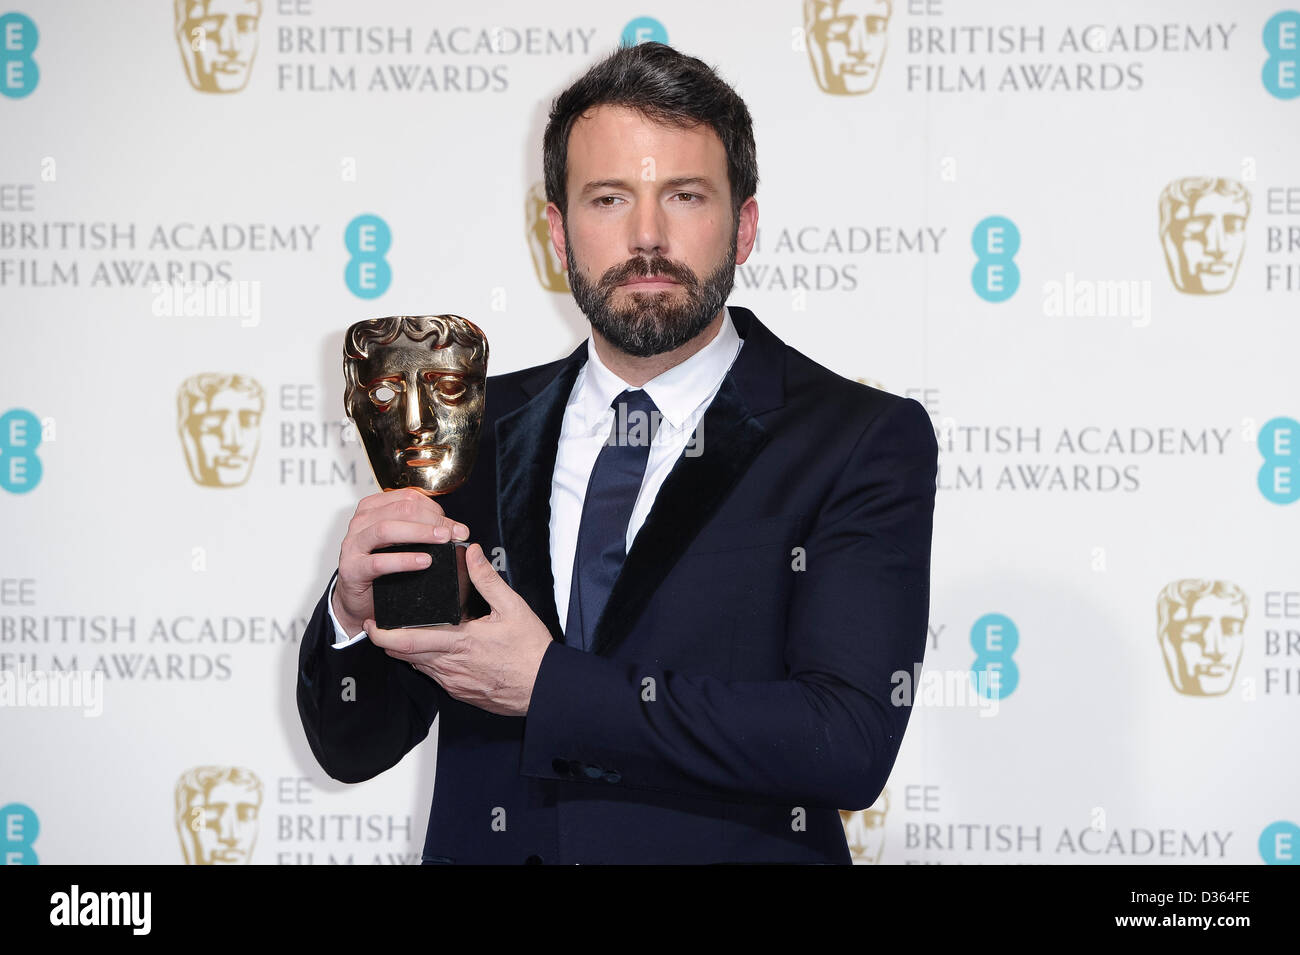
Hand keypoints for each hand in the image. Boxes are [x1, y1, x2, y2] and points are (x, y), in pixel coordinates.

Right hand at [332, 487, 468, 635]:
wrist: (359, 601)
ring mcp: (353, 545)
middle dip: (432, 520)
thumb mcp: (402, 543)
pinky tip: (423, 561)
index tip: (455, 526)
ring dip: (419, 533)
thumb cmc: (382, 569)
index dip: (435, 509)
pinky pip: (379, 561)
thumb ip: (422, 530)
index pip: (407, 498)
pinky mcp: (352, 569)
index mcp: (373, 509)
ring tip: (442, 540)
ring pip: (386, 529)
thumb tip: (457, 530)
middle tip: (453, 533)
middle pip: (400, 510)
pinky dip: (404, 560)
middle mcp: (361, 522)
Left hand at [366, 543, 553, 716]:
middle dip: (387, 641)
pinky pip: (433, 675)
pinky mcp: (458, 692)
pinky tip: (436, 649)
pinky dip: (426, 662)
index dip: (382, 634)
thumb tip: (472, 554)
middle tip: (379, 625)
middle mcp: (450, 666)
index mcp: (459, 642)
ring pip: (417, 666)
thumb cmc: (531, 651)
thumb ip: (487, 579)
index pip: (407, 642)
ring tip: (406, 632)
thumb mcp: (513, 607)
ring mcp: (453, 682)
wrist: (544, 688)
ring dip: (408, 651)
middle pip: (404, 656)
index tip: (371, 623)